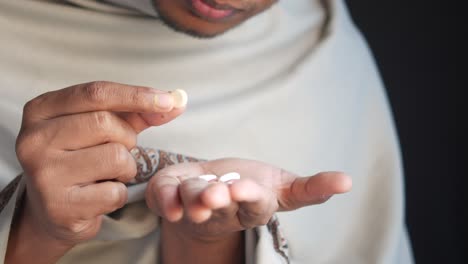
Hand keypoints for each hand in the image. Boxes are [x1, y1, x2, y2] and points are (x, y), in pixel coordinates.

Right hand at [7, 81, 183, 263]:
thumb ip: (138, 112)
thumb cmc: (84, 158)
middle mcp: (33, 139)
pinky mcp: (59, 206)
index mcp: (41, 110)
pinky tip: (98, 195)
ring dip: (126, 168)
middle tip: (118, 150)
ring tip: (106, 174)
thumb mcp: (105, 128)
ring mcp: (43, 174)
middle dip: (127, 138)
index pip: (96, 93)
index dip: (137, 95)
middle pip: (106, 123)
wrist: (54, 210)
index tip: (169, 100)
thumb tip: (178, 99)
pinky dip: (118, 194)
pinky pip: (114, 192)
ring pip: (115, 157)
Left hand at [146, 158, 351, 240]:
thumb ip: (312, 188)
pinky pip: (163, 196)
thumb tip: (348, 182)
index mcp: (251, 206)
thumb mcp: (284, 187)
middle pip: (220, 206)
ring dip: (191, 194)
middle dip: (217, 198)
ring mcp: (193, 204)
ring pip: (191, 199)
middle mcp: (221, 209)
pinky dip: (163, 195)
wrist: (214, 189)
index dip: (249, 197)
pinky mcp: (170, 195)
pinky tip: (166, 193)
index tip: (244, 189)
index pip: (253, 205)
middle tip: (216, 193)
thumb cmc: (251, 185)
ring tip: (196, 189)